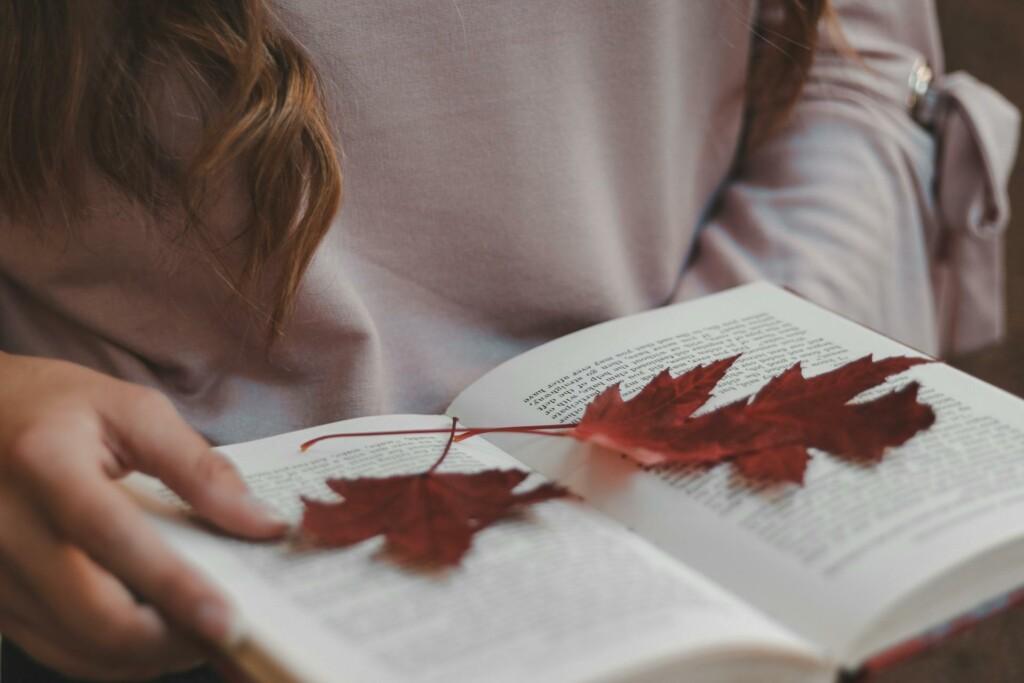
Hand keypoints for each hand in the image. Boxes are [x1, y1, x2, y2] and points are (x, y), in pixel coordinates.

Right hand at [0, 352, 287, 679]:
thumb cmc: (54, 407)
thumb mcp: (131, 410)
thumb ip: (198, 466)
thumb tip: (260, 521)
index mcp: (44, 465)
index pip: (113, 539)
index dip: (175, 587)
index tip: (230, 620)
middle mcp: (6, 527)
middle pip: (93, 614)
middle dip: (170, 639)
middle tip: (228, 634)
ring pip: (75, 646)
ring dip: (147, 655)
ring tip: (201, 636)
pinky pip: (55, 648)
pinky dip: (112, 656)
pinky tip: (154, 636)